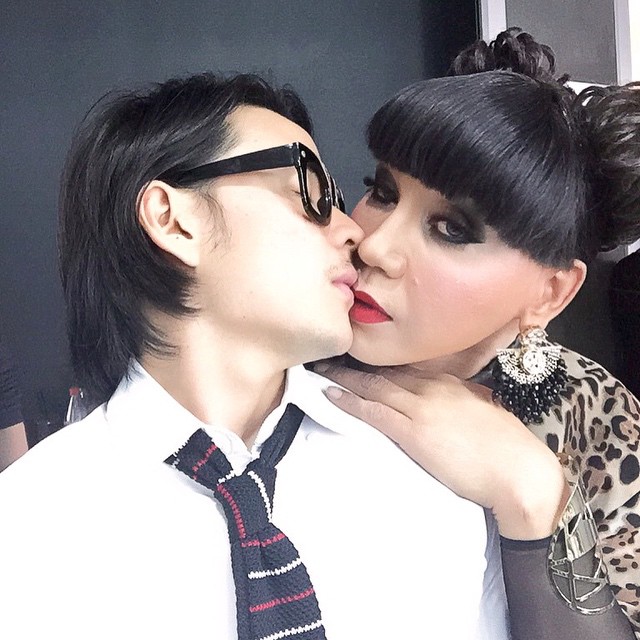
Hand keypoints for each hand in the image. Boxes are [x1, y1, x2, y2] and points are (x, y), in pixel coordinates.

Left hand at [313, 362, 568, 539]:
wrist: (519, 471)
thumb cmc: (507, 448)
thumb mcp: (483, 413)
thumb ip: (463, 401)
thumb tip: (455, 399)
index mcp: (448, 384)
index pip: (404, 371)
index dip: (379, 367)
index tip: (359, 363)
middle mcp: (431, 389)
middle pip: (384, 373)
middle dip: (353, 366)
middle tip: (328, 358)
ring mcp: (421, 408)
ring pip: (373, 386)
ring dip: (343, 379)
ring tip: (320, 372)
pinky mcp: (413, 432)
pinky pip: (374, 411)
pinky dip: (349, 401)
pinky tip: (331, 395)